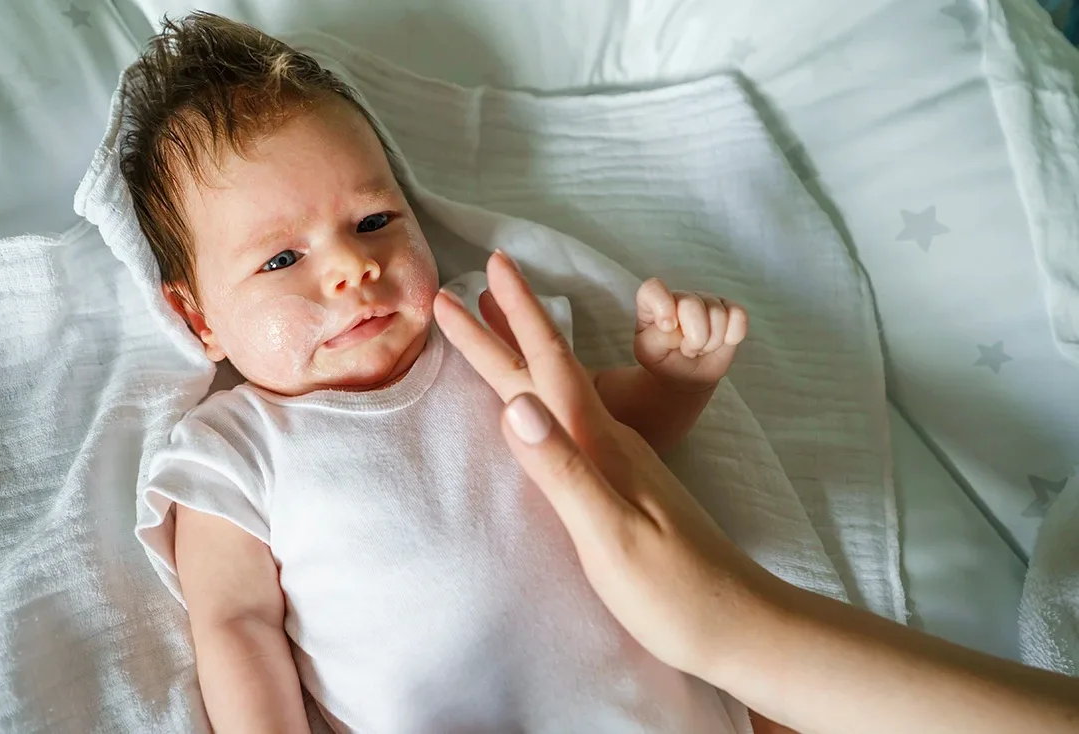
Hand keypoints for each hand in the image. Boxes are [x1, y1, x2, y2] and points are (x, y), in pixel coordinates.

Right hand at [433, 250, 776, 675]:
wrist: (741, 624)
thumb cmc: (675, 591)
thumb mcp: (611, 535)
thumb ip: (564, 470)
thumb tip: (514, 403)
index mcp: (603, 445)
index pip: (546, 369)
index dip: (510, 322)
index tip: (478, 273)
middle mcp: (612, 441)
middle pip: (549, 369)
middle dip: (508, 324)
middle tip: (473, 281)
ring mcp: (621, 459)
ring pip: (560, 388)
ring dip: (525, 351)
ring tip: (498, 321)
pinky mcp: (623, 482)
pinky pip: (571, 416)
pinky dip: (544, 391)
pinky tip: (541, 399)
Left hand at [633, 279, 746, 391]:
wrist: (687, 377)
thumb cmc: (664, 361)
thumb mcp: (650, 354)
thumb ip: (656, 339)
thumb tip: (675, 327)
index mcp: (653, 305)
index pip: (653, 289)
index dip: (662, 305)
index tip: (668, 327)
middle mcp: (681, 298)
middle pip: (692, 303)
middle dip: (694, 336)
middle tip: (688, 350)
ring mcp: (706, 302)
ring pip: (718, 313)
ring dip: (711, 342)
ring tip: (701, 349)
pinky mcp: (730, 311)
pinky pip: (739, 315)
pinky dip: (733, 335)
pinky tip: (723, 342)